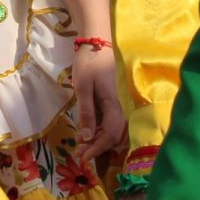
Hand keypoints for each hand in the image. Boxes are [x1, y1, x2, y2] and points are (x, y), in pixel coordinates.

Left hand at [70, 46, 124, 162]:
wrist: (97, 42)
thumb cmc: (89, 63)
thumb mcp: (83, 87)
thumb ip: (86, 113)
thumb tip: (87, 138)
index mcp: (114, 105)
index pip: (110, 134)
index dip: (97, 148)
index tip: (83, 157)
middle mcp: (121, 107)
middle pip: (113, 135)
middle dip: (96, 147)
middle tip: (79, 154)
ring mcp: (119, 104)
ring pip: (112, 129)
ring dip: (98, 140)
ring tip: (81, 146)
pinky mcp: (115, 101)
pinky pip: (110, 121)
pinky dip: (99, 129)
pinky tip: (88, 132)